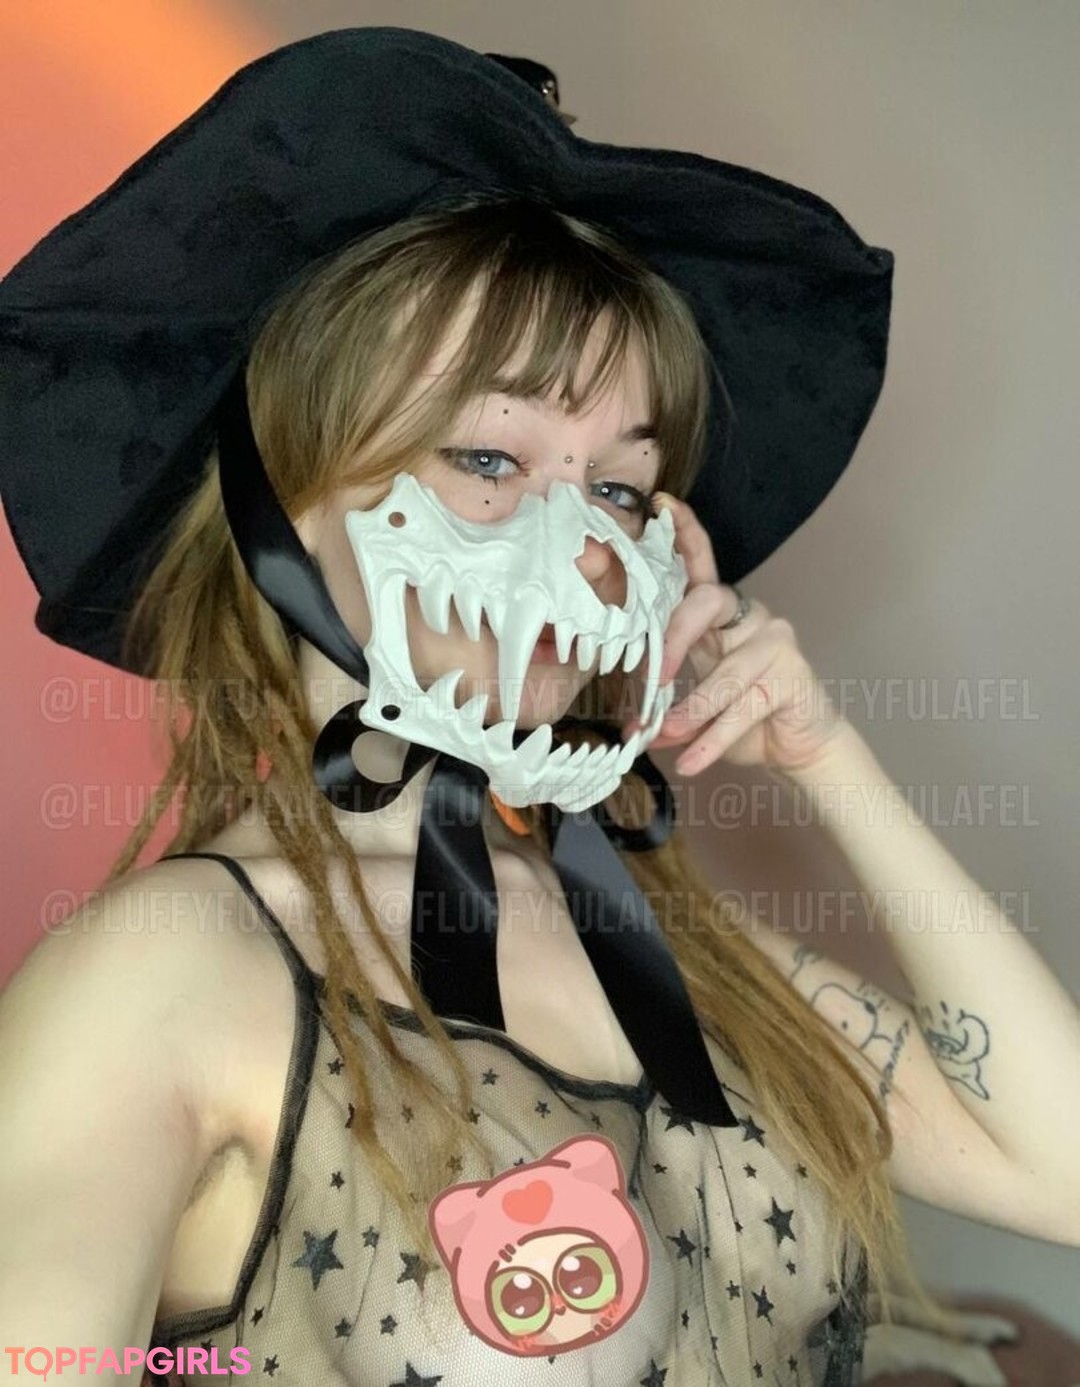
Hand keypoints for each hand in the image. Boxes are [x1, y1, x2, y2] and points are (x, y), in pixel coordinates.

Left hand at [623, 493, 846, 775]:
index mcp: (719, 616)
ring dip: (691, 711)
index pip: (700, 565)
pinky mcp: (794, 675)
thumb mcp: (696, 700)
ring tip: (663, 739)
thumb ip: (666, 696)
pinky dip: (712, 740)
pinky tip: (691, 762)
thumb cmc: (742, 717)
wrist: (797, 749)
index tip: (662, 505)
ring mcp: (775, 643)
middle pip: (707, 602)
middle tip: (652, 681)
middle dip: (673, 639)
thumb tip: (626, 722)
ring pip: (726, 672)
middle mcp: (749, 618)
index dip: (685, 533)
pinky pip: (745, 707)